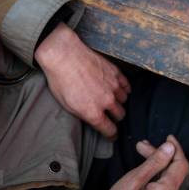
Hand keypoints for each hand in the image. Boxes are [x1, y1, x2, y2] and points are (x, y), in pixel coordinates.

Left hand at [35, 23, 130, 139]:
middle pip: (120, 115)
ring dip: (119, 102)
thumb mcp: (67, 105)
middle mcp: (107, 101)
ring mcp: (113, 86)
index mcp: (93, 112)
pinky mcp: (116, 73)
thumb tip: (93, 118)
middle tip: (110, 115)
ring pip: (125, 100)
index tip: (111, 134)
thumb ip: (84, 114)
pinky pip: (127, 86)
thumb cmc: (61, 80)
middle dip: (116, 117)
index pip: (110, 130)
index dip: (111, 134)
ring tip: (112, 99)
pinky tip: (118, 88)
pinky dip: (124, 89)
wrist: (65, 55)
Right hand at [111, 135, 188, 189]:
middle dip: (160, 154)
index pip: (181, 165)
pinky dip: (154, 172)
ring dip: (156, 162)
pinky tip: (144, 167)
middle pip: (173, 170)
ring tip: (141, 151)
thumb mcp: (134, 180)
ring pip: (167, 176)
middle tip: (142, 145)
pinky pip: (162, 184)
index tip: (168, 138)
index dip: (176, 149)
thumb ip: (154, 163)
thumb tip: (170, 147)